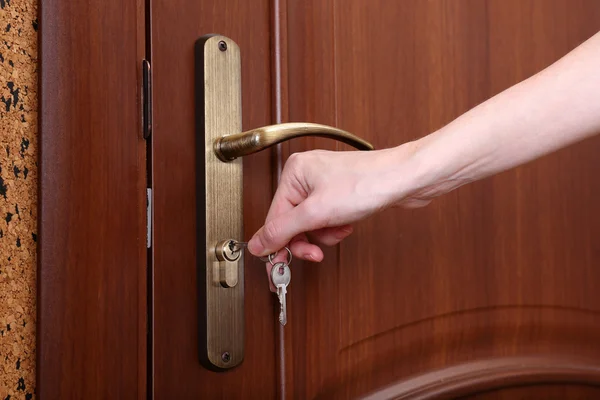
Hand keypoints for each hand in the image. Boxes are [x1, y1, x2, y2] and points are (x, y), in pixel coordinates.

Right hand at [247, 142, 433, 267]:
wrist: (406, 179)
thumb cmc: (368, 183)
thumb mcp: (317, 213)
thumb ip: (282, 230)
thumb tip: (257, 244)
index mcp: (294, 172)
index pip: (274, 217)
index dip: (278, 244)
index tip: (277, 269)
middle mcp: (306, 176)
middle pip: (292, 222)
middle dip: (306, 239)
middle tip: (314, 254)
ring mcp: (324, 185)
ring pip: (310, 224)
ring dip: (324, 234)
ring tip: (340, 228)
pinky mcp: (340, 194)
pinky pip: (326, 220)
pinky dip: (336, 227)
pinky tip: (348, 223)